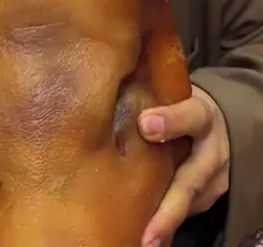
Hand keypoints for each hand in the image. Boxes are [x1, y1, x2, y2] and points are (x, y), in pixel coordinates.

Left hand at [138, 85, 229, 246]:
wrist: (213, 124)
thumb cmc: (178, 104)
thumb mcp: (171, 93)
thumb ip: (150, 97)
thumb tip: (112, 95)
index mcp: (201, 114)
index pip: (191, 115)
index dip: (170, 121)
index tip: (145, 124)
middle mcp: (212, 150)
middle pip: (191, 181)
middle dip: (169, 208)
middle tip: (147, 231)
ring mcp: (213, 179)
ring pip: (188, 203)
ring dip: (165, 223)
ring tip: (145, 239)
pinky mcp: (209, 197)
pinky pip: (186, 211)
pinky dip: (165, 222)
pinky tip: (146, 234)